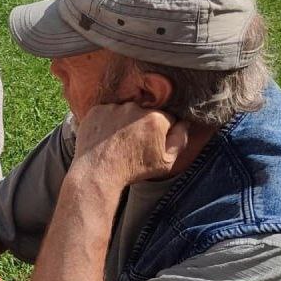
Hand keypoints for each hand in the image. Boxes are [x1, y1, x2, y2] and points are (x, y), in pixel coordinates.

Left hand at [73, 102, 190, 187]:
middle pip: (145, 112)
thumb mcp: (166, 162)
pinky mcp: (96, 110)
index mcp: (156, 118)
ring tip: (117, 141)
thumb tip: (184, 122)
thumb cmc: (133, 170)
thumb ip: (180, 140)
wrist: (97, 173)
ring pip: (124, 111)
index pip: (167, 117)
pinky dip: (106, 122)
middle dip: (143, 124)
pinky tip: (105, 137)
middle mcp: (135, 107)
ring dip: (124, 122)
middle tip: (133, 143)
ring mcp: (113, 107)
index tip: (153, 142)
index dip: (162, 130)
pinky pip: (106, 112)